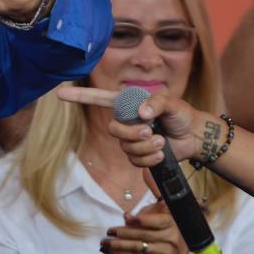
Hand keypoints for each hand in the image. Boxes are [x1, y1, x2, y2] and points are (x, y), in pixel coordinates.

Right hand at [56, 87, 204, 165]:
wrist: (194, 138)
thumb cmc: (182, 115)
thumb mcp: (172, 103)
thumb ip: (156, 103)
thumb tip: (141, 114)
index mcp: (128, 104)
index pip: (98, 98)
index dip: (79, 96)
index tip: (60, 93)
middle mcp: (126, 121)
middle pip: (112, 129)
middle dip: (131, 134)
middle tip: (150, 132)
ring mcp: (131, 139)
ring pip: (125, 147)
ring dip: (145, 147)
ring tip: (161, 143)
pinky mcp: (139, 155)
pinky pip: (134, 160)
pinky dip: (149, 159)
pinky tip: (160, 154)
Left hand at [101, 177, 190, 253]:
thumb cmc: (169, 235)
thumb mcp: (167, 217)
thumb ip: (157, 202)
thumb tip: (147, 175)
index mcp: (172, 224)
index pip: (158, 221)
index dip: (142, 220)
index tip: (126, 217)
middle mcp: (171, 239)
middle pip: (143, 235)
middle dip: (123, 233)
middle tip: (109, 230)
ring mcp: (165, 253)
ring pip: (137, 248)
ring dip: (117, 245)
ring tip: (104, 242)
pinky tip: (107, 251)